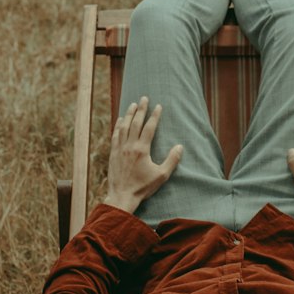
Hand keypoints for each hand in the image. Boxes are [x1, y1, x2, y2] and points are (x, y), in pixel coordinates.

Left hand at [105, 97, 181, 214]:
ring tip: (133, 105)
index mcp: (142, 149)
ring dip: (129, 114)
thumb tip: (180, 147)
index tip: (158, 106)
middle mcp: (130, 146)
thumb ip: (172, 160)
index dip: (154, 115)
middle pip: (135, 123)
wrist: (122, 196)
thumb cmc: (143, 187)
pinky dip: (118, 125)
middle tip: (144, 98)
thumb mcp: (161, 175)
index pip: (149, 127)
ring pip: (124, 126)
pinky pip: (115, 135)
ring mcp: (120, 149)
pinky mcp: (113, 153)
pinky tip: (120, 120)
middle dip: (141, 109)